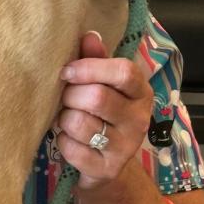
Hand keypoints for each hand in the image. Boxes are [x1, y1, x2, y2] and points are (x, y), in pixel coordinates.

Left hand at [55, 31, 153, 190]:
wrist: (106, 167)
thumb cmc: (102, 116)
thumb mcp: (103, 85)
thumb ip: (95, 60)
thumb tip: (88, 34)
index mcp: (140, 92)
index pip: (123, 71)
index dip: (90, 68)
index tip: (68, 71)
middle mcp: (139, 119)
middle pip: (96, 97)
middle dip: (70, 96)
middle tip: (65, 99)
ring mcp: (125, 147)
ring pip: (80, 123)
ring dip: (64, 119)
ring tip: (67, 119)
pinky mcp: (107, 168)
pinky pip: (72, 149)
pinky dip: (63, 142)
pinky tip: (69, 140)